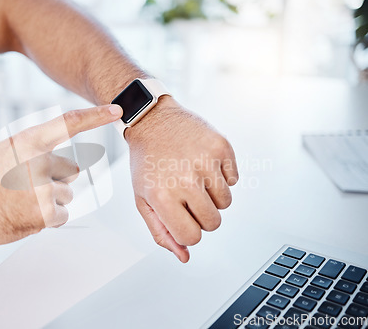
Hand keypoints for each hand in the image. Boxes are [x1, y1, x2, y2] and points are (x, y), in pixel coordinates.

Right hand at [0, 104, 122, 250]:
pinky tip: (25, 216)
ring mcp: (42, 187)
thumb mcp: (3, 155)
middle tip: (27, 189)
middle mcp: (37, 161)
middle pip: (70, 172)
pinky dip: (49, 220)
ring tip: (21, 204)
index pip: (67, 123)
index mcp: (26, 142)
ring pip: (67, 195)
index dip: (94, 116)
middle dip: (56, 182)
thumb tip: (70, 168)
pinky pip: (62, 216)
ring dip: (51, 203)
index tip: (116, 109)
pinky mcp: (45, 213)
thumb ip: (35, 154)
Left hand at [126, 97, 237, 262]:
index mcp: (162, 196)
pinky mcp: (221, 147)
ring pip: (226, 202)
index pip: (192, 237)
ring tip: (194, 177)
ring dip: (212, 195)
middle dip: (202, 215)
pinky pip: (234, 179)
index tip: (182, 217)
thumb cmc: (147, 161)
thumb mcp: (143, 199)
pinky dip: (222, 175)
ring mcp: (206, 162)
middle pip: (213, 223)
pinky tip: (203, 163)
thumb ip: (161, 231)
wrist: (153, 120)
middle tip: (187, 195)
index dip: (188, 230)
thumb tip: (185, 256)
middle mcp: (186, 180)